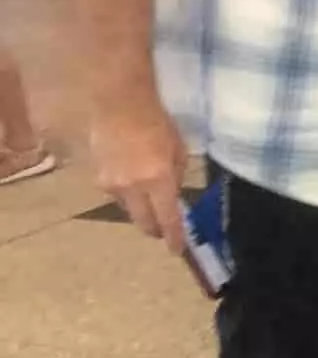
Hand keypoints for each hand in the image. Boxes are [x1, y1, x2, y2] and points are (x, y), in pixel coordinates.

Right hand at [91, 98, 191, 253]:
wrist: (118, 106)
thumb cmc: (156, 123)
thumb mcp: (178, 149)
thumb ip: (176, 176)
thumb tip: (173, 195)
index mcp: (158, 180)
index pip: (168, 219)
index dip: (173, 237)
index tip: (177, 250)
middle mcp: (134, 188)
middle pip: (144, 223)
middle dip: (155, 230)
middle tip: (163, 230)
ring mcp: (112, 185)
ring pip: (129, 210)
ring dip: (140, 211)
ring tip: (149, 201)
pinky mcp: (98, 179)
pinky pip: (117, 196)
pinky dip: (127, 196)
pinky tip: (133, 183)